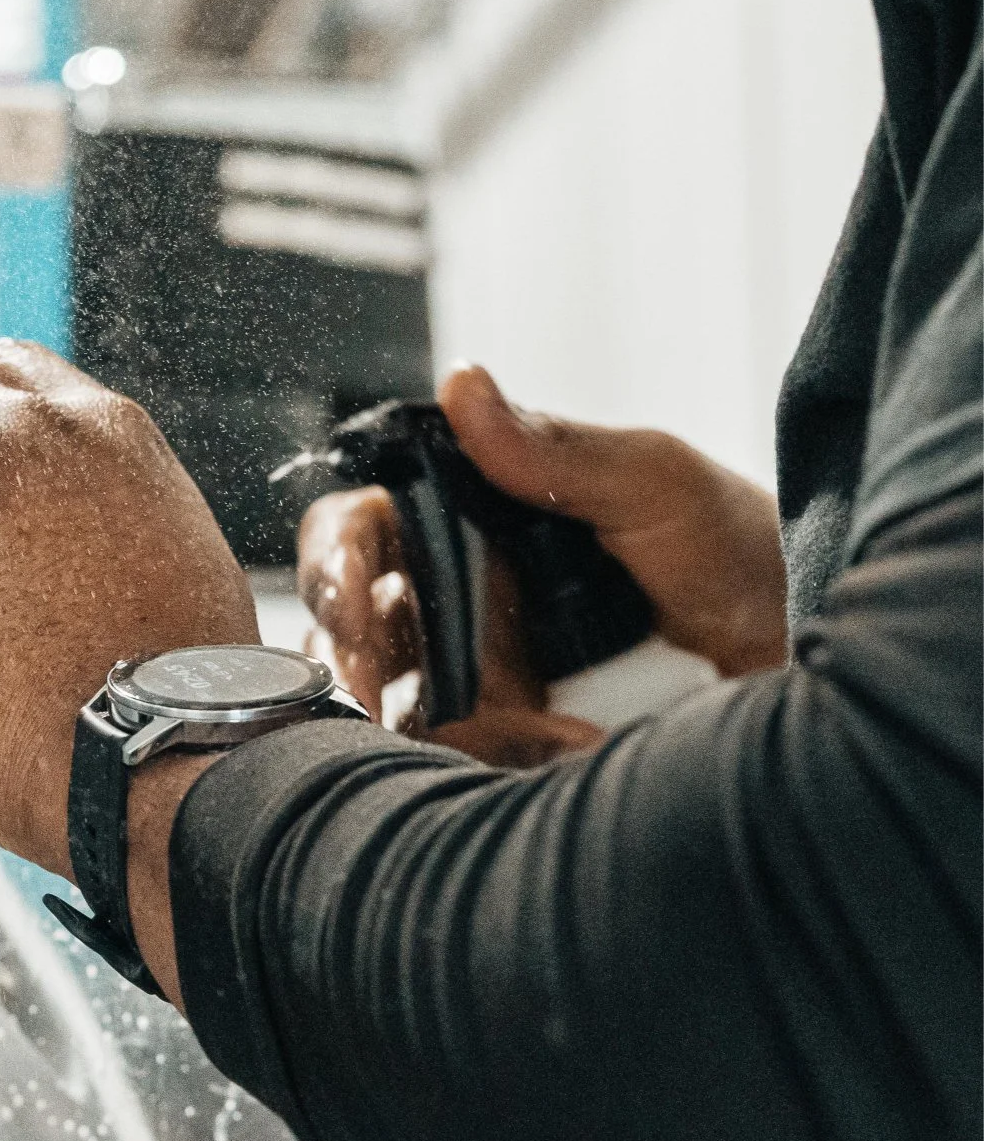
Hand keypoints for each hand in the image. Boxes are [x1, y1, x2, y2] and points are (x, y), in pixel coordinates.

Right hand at [299, 362, 788, 767]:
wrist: (808, 644)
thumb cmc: (734, 543)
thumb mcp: (651, 479)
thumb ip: (550, 446)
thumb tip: (461, 381)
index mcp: (465, 516)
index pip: (355, 529)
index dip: (332, 562)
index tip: (352, 598)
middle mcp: (457, 594)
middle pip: (351, 625)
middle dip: (351, 657)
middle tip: (372, 691)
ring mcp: (481, 673)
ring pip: (397, 702)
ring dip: (437, 719)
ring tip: (534, 729)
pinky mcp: (513, 741)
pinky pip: (461, 759)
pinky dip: (501, 757)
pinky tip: (573, 746)